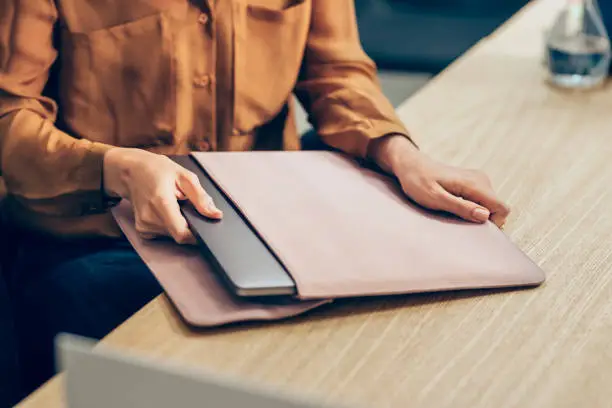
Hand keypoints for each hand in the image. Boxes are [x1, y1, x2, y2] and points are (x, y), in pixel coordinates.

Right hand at [103, 148, 222, 243]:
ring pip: (173, 235)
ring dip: (179, 224)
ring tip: (175, 206)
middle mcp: (150, 218)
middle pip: (179, 235)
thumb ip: (201, 198)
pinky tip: (166, 212)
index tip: (205, 228)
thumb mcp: (185, 176)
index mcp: (161, 202)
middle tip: (187, 206)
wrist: (131, 171)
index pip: (181, 233)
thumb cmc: (157, 170)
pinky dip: (170, 226)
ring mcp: (144, 226)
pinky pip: (165, 235)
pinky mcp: (143, 230)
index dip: (197, 235)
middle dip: (189, 224)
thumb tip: (216, 215)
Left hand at [370, 136, 509, 227]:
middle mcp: (481, 179)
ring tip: (451, 209)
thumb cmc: (418, 182)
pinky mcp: (473, 182)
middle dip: (482, 219)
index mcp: (474, 184)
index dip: (492, 223)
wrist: (410, 165)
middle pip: (497, 208)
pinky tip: (452, 204)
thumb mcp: (435, 198)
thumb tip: (485, 216)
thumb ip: (460, 207)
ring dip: (475, 213)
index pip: (502, 208)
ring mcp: (478, 179)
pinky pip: (482, 200)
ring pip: (490, 205)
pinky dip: (471, 207)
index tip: (471, 226)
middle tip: (456, 218)